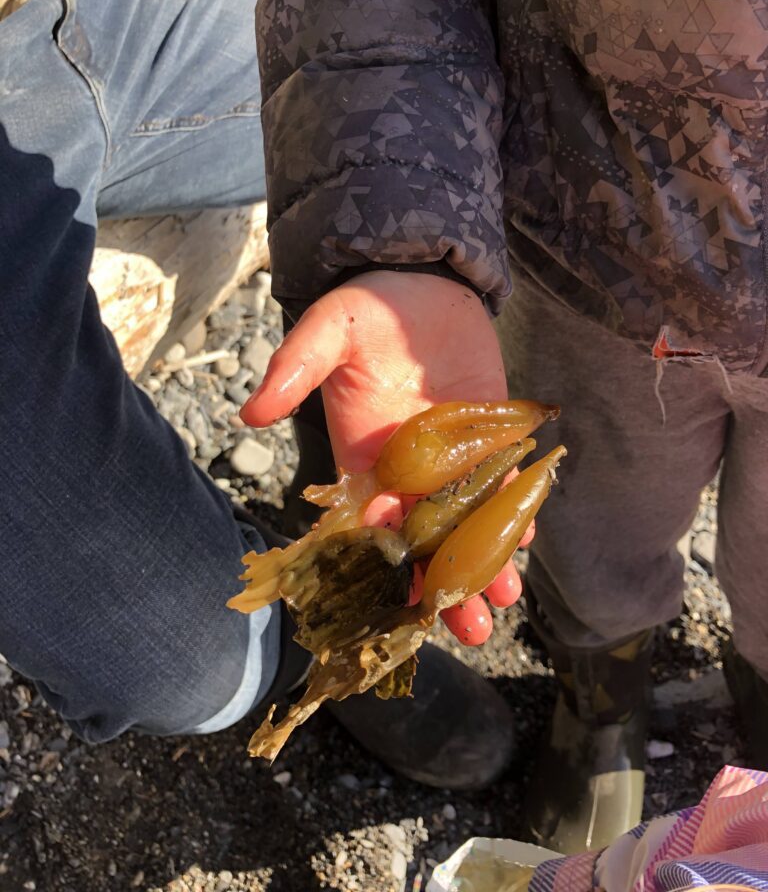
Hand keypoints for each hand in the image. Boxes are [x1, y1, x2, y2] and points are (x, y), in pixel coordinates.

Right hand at [241, 270, 529, 644]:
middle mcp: (408, 470)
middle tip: (467, 629)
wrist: (423, 279)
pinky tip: (524, 543)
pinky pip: (501, 484)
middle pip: (425, 539)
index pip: (371, 525)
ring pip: (467, 522)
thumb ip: (295, 366)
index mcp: (364, 458)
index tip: (401, 608)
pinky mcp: (491, 436)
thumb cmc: (368, 308)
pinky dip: (513, 513)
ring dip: (484, 562)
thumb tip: (252, 411)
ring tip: (502, 602)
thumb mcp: (328, 330)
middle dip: (442, 584)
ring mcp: (453, 457)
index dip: (385, 568)